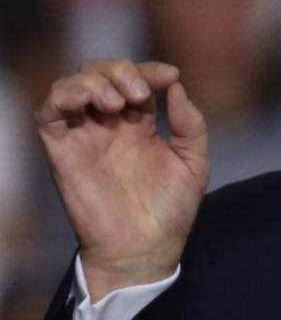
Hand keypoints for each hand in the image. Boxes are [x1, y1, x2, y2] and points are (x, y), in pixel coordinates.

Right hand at [36, 59, 208, 300]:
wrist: (145, 248)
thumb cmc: (170, 211)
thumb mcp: (193, 164)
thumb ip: (191, 125)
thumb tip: (178, 87)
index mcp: (139, 124)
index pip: (135, 80)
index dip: (149, 70)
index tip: (170, 76)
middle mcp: (108, 124)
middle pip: (99, 73)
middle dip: (120, 71)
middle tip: (140, 94)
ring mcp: (83, 134)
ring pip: (72, 85)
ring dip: (94, 81)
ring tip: (118, 102)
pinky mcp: (61, 149)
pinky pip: (49, 111)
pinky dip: (64, 95)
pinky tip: (91, 102)